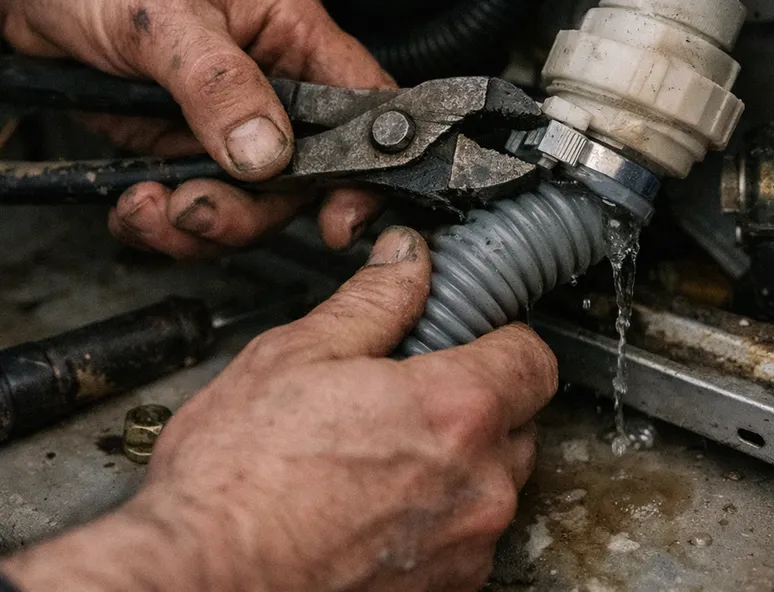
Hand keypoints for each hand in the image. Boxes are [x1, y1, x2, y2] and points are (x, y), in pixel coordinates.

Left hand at [0, 0, 392, 256]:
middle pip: (301, 177)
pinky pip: (197, 205)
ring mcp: (225, 122)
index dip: (364, 167)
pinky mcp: (183, 147)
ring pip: (248, 203)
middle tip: (199, 210)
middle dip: (251, 210)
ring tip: (152, 207)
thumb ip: (220, 83)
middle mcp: (268, 83)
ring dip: (202, 223)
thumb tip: (267, 151)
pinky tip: (135, 204)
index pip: (360, 105)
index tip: (339, 219)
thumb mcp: (161, 15)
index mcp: (289, 32)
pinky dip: (165, 222)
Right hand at [1, 227, 557, 591]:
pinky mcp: (443, 589)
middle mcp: (477, 486)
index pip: (533, 358)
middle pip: (517, 418)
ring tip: (382, 446)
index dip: (502, 335)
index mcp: (452, 411)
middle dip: (475, 395)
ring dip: (457, 456)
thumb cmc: (236, 478)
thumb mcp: (298, 354)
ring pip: (494, 478)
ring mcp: (465, 547)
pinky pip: (466, 531)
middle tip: (411, 385)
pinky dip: (438, 508)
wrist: (196, 582)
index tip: (472, 333)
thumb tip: (407, 258)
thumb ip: (372, 299)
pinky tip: (374, 496)